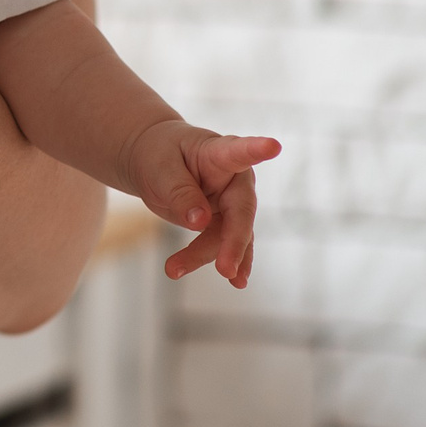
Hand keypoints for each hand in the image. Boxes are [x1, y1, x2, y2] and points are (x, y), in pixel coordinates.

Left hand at [124, 122, 277, 286]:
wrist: (153, 159)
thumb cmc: (158, 154)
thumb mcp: (159, 167)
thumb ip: (179, 192)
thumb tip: (200, 222)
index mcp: (220, 152)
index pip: (239, 151)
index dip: (256, 149)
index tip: (272, 145)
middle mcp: (235, 179)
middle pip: (241, 212)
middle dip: (234, 242)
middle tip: (226, 269)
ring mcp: (232, 202)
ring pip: (229, 234)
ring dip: (209, 256)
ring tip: (174, 269)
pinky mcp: (224, 221)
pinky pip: (224, 244)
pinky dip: (223, 261)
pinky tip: (235, 281)